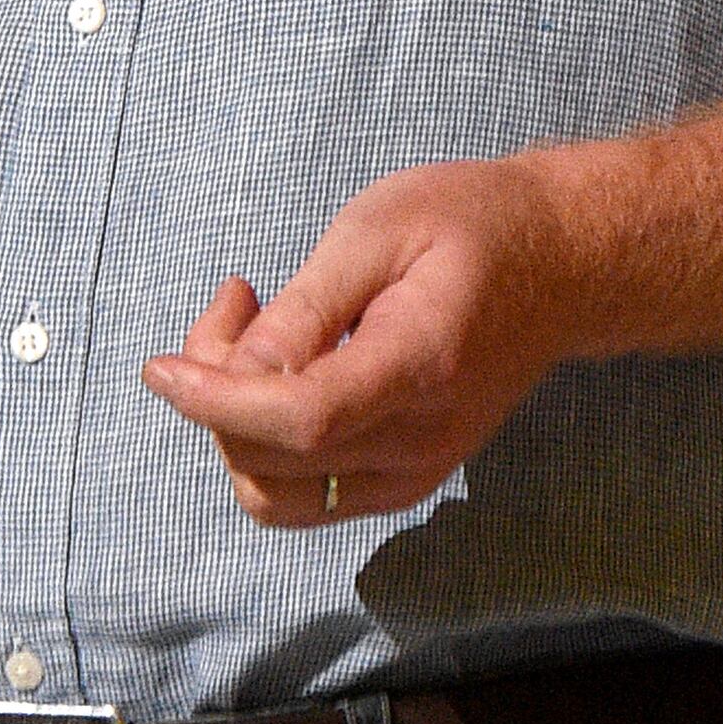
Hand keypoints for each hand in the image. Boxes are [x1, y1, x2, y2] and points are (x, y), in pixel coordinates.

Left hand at [139, 156, 590, 530]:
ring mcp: (416, 471)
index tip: (161, 367)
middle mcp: (420, 441)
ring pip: (278, 496)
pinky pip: (307, 496)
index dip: (215, 402)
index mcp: (420, 366)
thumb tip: (236, 372)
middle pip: (272, 461)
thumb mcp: (382, 228)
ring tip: (254, 333)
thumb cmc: (473, 227)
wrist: (561, 265)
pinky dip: (266, 448)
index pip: (300, 420)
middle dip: (215, 391)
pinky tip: (281, 376)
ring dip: (234, 428)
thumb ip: (308, 308)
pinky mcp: (407, 477)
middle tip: (235, 300)